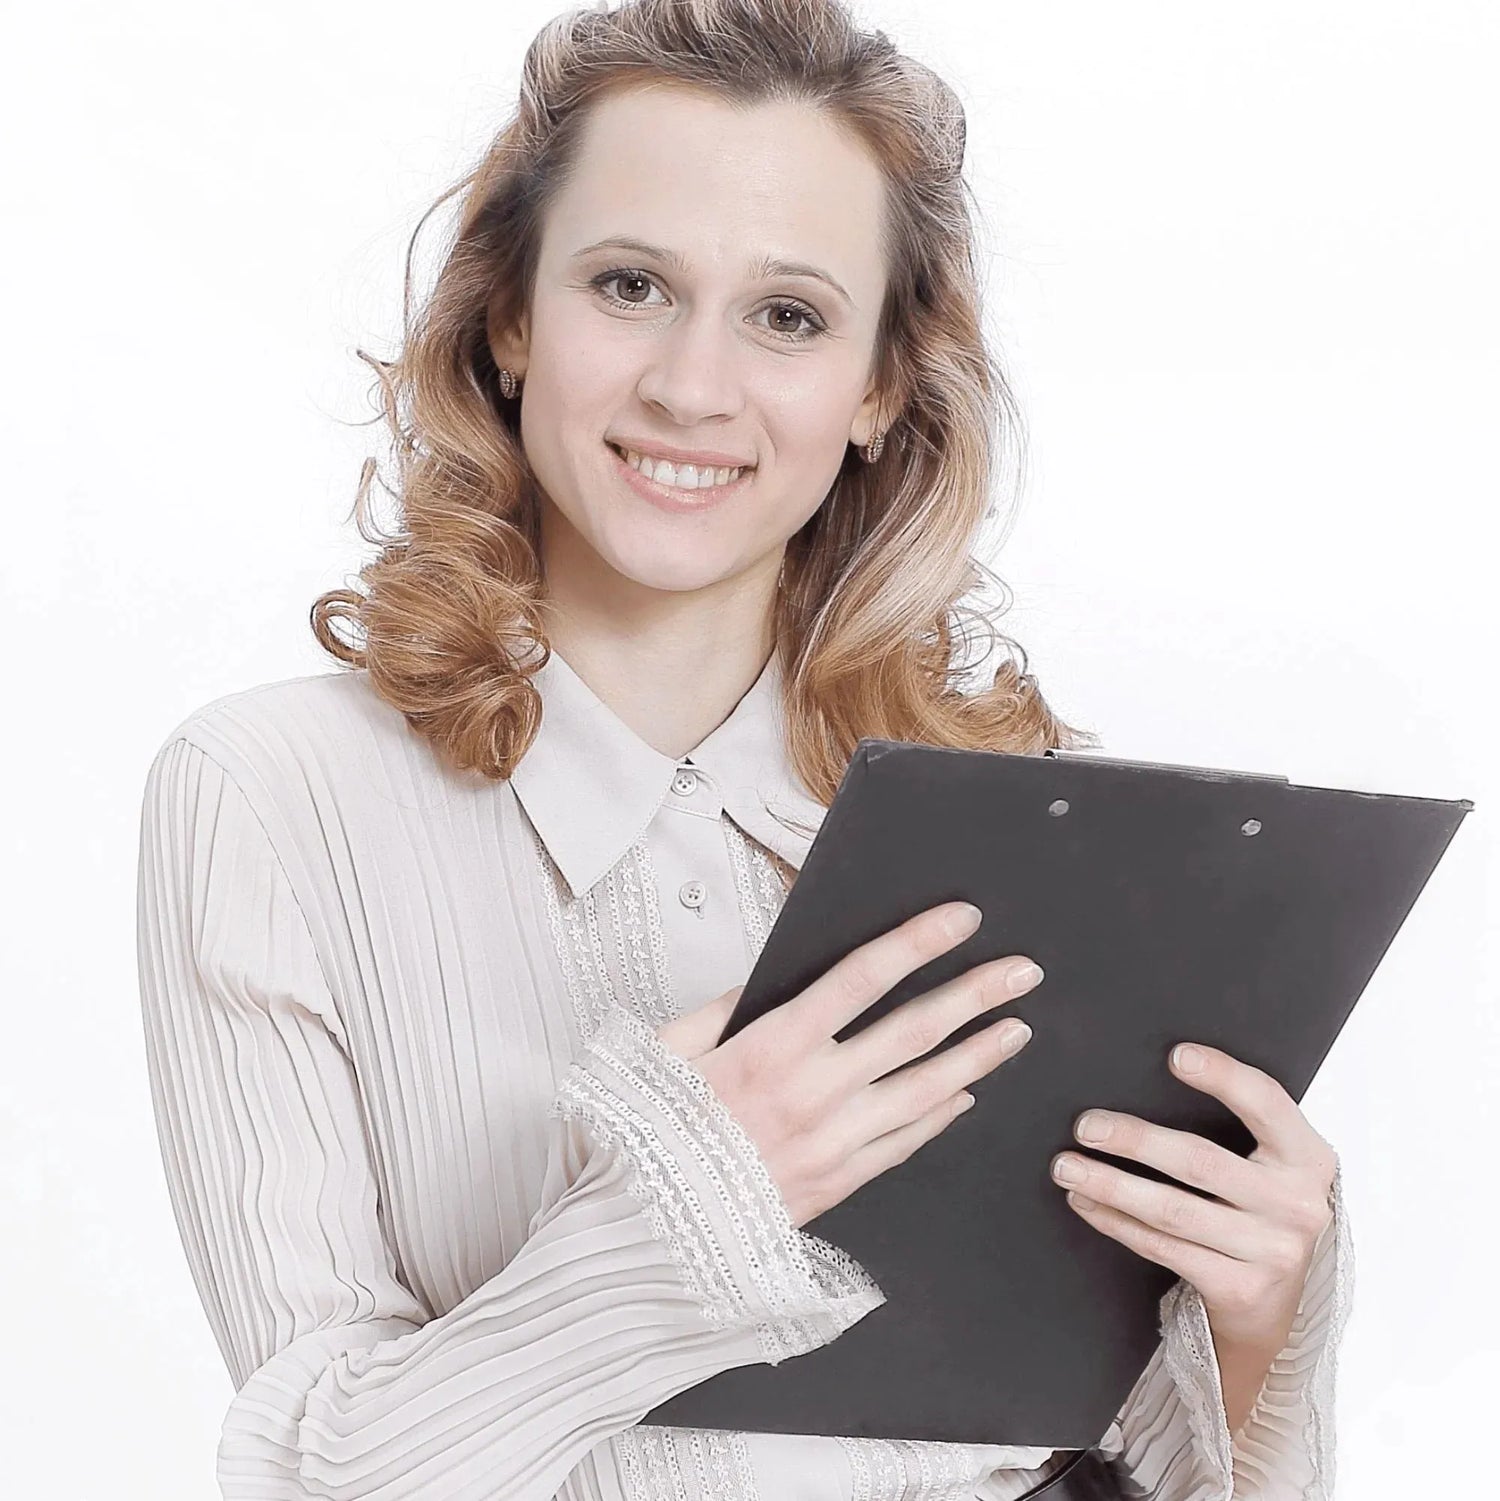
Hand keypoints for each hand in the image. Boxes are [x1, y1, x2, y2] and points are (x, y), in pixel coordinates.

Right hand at [657, 901, 1045, 1228]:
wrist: (648, 1232)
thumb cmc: (652, 1134)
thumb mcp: (665, 1053)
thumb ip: (719, 1009)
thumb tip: (763, 979)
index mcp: (772, 1045)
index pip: (862, 979)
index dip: (917, 944)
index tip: (961, 919)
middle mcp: (815, 1090)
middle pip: (913, 1030)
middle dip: (975, 994)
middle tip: (1023, 971)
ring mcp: (834, 1142)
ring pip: (925, 1089)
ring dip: (978, 1054)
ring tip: (1018, 1029)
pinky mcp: (838, 1184)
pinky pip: (904, 1143)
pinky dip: (940, 1115)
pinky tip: (967, 1094)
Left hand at [1048, 1042, 1336, 1355]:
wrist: (1282, 1299)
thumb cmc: (1262, 1208)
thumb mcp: (1272, 1163)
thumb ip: (1237, 1126)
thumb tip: (1152, 1077)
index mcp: (1307, 1157)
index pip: (1267, 1103)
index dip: (1223, 1077)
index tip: (1176, 1056)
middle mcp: (1296, 1204)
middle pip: (1200, 1162)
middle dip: (1134, 1140)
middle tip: (1086, 1126)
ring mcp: (1270, 1251)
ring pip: (1171, 1211)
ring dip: (1111, 1186)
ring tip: (1068, 1167)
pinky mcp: (1239, 1288)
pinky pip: (1162, 1248)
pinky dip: (1116, 1223)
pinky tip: (1086, 1203)